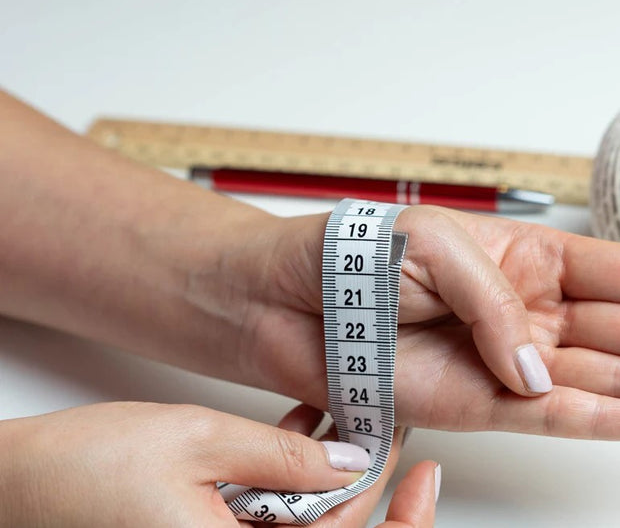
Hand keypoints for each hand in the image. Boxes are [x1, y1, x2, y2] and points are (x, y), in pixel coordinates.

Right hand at [0, 401, 436, 526]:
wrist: (24, 482)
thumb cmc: (89, 468)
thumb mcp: (196, 442)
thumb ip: (280, 457)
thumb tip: (349, 464)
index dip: (400, 519)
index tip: (420, 472)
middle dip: (367, 480)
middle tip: (386, 424)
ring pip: (306, 523)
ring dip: (329, 473)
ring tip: (346, 418)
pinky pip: (272, 515)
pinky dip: (291, 476)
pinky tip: (299, 432)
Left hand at [221, 205, 619, 438]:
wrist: (286, 301)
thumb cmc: (349, 257)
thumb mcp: (436, 246)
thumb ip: (495, 302)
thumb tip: (535, 366)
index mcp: (517, 258)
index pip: (611, 273)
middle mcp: (517, 312)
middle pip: (614, 329)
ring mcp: (496, 360)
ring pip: (590, 378)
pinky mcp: (469, 401)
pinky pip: (544, 416)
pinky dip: (591, 419)